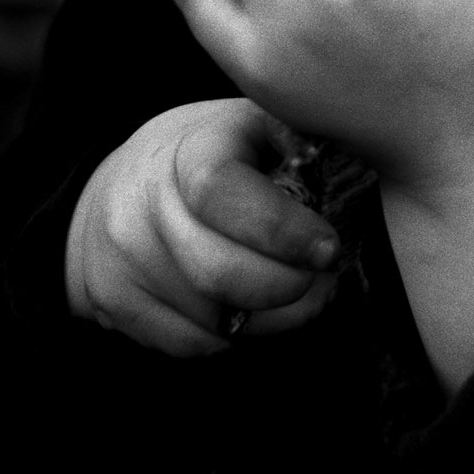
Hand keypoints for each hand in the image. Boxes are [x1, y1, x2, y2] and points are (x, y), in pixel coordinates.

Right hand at [65, 98, 339, 356]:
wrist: (118, 191)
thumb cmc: (212, 160)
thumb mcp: (254, 129)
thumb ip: (299, 143)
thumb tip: (362, 166)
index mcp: (185, 149)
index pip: (221, 192)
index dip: (282, 230)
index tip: (328, 249)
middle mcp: (139, 199)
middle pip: (221, 275)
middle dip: (289, 289)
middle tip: (319, 281)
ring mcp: (120, 255)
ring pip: (213, 320)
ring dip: (268, 318)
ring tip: (282, 290)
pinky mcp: (112, 300)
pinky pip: (191, 345)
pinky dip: (228, 337)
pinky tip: (238, 307)